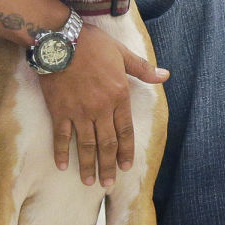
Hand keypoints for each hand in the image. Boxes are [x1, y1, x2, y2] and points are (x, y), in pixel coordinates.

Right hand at [36, 25, 168, 187]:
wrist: (61, 39)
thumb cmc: (92, 44)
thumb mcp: (122, 54)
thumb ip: (142, 69)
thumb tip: (165, 75)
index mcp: (119, 96)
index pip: (125, 131)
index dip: (126, 151)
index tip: (126, 167)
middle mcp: (101, 109)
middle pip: (106, 144)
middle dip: (108, 166)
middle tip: (108, 184)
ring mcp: (79, 112)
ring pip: (86, 144)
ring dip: (88, 165)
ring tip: (89, 182)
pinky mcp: (59, 110)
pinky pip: (61, 136)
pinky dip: (62, 152)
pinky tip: (62, 166)